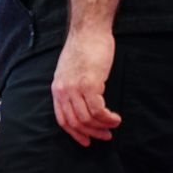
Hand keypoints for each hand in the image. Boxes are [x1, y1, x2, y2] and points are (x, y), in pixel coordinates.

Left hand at [51, 30, 120, 146]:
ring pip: (87, 119)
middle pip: (75, 122)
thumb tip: (83, 104)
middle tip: (106, 136)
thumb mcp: (70, 70)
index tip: (87, 141)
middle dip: (91, 133)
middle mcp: (63, 90)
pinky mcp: (89, 85)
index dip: (75, 133)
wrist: (88, 31)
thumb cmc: (83, 48)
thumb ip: (72, 87)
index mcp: (57, 88)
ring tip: (114, 124)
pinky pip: (98, 111)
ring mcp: (75, 88)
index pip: (62, 119)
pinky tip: (115, 117)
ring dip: (103, 126)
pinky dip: (108, 118)